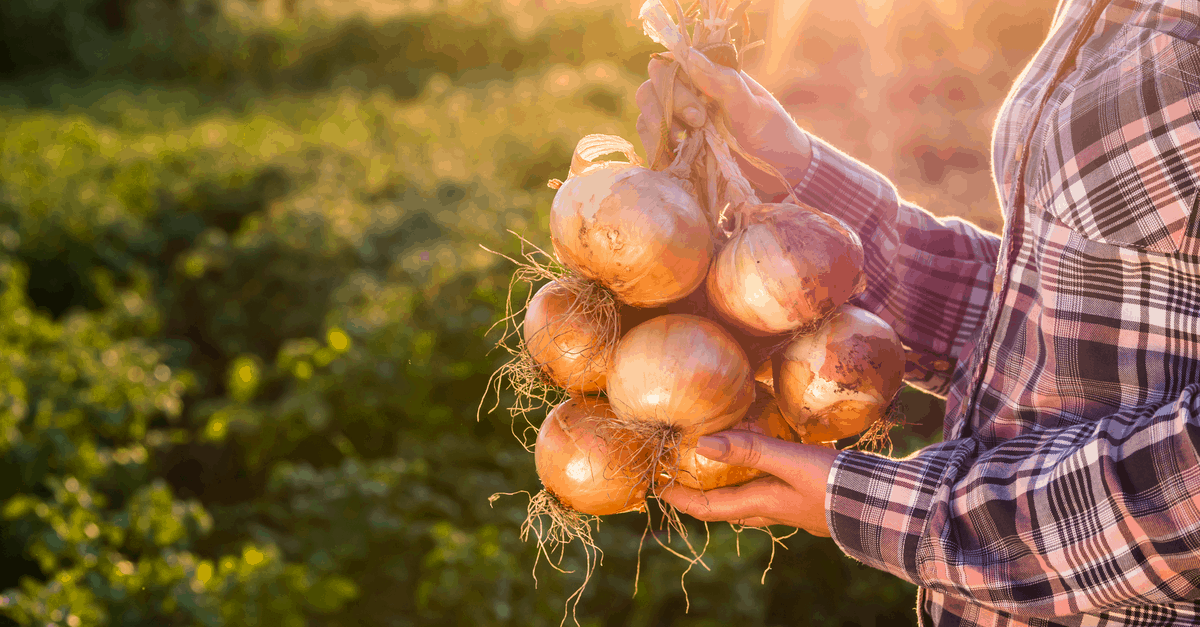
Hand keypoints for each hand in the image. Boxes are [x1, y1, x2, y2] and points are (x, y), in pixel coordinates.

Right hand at [634, 49, 812, 197]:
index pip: (672, 63)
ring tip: (683, 145)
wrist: (781, 174)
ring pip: (647, 112)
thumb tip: (690, 56)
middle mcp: (692, 92)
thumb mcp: (754, 111)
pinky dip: (657, 148)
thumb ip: (724, 84)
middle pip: (653, 86)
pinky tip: (674, 159)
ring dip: (658, 128)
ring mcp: (682, 118)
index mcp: (711, 75)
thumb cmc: (774, 137)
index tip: (697, 112)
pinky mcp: (678, 143)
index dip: (673, 84)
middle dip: (667, 108)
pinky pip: (652, 139)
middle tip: (697, 127)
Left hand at [658, 430, 838, 536]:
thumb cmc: (835, 484)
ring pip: (752, 495)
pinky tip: (770, 451)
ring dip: (734, 480)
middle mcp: (773, 509)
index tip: (659, 488)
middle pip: (728, 503)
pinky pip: (774, 485)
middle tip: (687, 470)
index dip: (682, 499)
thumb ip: (749, 450)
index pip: (709, 507)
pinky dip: (762, 470)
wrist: (885, 504)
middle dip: (705, 491)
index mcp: (762, 504)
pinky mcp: (809, 496)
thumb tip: (701, 444)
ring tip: (723, 455)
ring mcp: (792, 506)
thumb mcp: (790, 461)